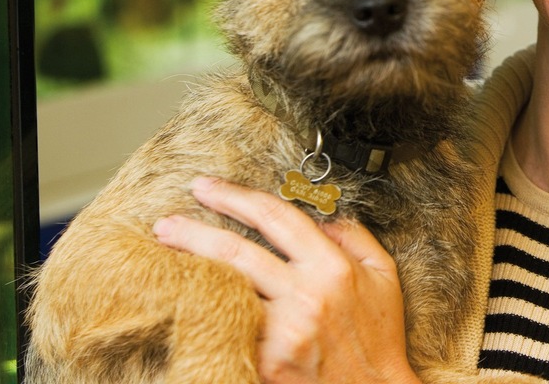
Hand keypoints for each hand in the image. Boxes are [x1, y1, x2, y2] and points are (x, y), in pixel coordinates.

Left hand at [153, 177, 419, 383]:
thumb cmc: (379, 339)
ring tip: (164, 256)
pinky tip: (183, 303)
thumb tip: (324, 217)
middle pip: (237, 251)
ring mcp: (285, 331)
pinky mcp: (269, 362)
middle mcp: (306, 294)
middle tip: (165, 223)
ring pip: (226, 289)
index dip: (236, 197)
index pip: (276, 217)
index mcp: (332, 266)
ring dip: (190, 271)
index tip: (207, 187)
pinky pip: (231, 329)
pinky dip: (206, 314)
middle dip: (194, 231)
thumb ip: (356, 237)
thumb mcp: (384, 275)